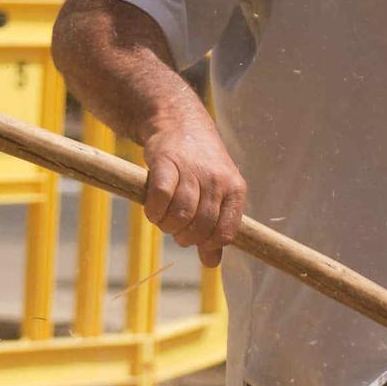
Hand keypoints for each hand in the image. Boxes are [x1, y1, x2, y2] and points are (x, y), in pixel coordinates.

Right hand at [140, 118, 245, 267]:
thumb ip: (215, 227)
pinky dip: (154, 211)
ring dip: (167, 225)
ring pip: (181, 214)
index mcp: (234, 189)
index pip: (226, 232)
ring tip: (163, 219)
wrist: (178, 122)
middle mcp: (217, 180)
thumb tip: (212, 263)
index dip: (209, 244)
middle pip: (201, 226)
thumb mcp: (217, 192)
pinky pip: (161, 197)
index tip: (196, 240)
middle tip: (176, 229)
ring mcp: (192, 171)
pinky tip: (152, 209)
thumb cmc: (199, 165)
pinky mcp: (166, 162)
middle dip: (185, 237)